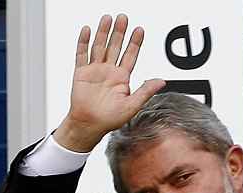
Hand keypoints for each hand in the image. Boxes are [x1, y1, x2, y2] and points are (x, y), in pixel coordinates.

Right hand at [54, 14, 164, 151]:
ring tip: (108, 18)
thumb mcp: (132, 106)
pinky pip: (82, 54)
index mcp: (122, 78)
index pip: (130, 55)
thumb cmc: (110, 119)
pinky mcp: (81, 73)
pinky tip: (87, 30)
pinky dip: (83, 42)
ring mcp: (95, 70)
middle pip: (115, 47)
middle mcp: (109, 71)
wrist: (89, 125)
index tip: (140, 30)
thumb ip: (146, 91)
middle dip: (120, 32)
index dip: (135, 43)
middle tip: (124, 18)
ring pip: (100, 46)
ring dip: (103, 32)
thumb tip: (162, 81)